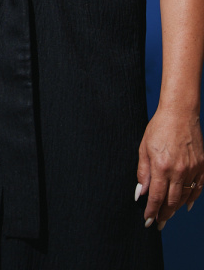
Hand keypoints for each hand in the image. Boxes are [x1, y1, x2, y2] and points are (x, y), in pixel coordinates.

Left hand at [136, 107, 203, 228]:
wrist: (180, 114)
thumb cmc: (158, 128)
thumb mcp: (144, 148)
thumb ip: (143, 171)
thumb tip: (140, 192)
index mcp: (161, 167)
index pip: (155, 196)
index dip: (151, 210)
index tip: (147, 220)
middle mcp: (178, 171)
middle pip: (171, 201)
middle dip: (163, 214)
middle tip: (158, 224)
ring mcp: (193, 170)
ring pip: (185, 197)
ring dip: (176, 209)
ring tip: (168, 216)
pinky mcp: (202, 166)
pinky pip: (198, 188)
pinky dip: (192, 198)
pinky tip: (185, 205)